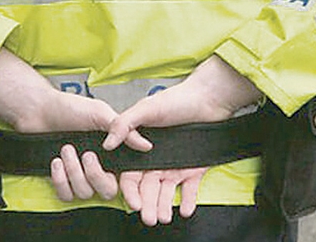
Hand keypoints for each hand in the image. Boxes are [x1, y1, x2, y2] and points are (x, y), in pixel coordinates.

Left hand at [0, 49, 143, 202]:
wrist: (40, 109)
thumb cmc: (70, 108)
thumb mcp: (100, 114)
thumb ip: (123, 130)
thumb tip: (146, 145)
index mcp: (112, 153)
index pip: (126, 176)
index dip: (124, 181)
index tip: (114, 170)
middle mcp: (99, 166)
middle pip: (107, 191)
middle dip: (95, 175)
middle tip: (87, 155)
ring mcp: (80, 175)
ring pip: (85, 193)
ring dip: (74, 172)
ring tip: (66, 149)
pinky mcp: (62, 181)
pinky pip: (66, 195)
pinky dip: (61, 180)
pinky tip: (57, 162)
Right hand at [102, 56, 261, 224]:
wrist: (209, 97)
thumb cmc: (176, 100)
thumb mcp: (146, 109)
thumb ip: (125, 124)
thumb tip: (106, 144)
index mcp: (141, 148)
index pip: (131, 175)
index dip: (130, 190)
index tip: (133, 203)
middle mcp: (157, 159)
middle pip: (148, 187)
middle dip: (147, 204)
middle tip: (148, 219)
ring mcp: (175, 165)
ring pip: (166, 191)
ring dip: (164, 205)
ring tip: (164, 218)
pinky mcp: (194, 168)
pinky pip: (189, 188)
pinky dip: (188, 200)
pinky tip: (185, 210)